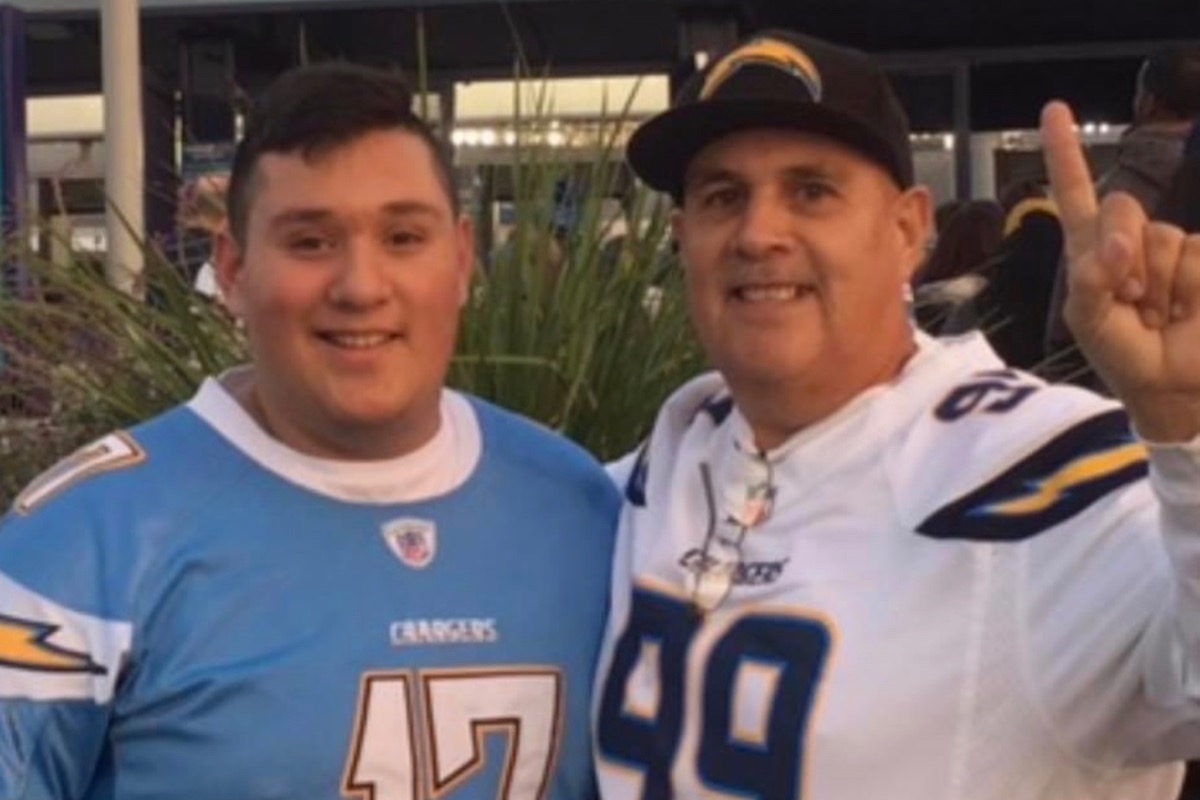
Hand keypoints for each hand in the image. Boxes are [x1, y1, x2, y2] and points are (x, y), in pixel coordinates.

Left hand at [1041, 100, 1199, 441]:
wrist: (1171, 386)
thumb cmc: (1122, 354)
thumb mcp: (1088, 321)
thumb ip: (1090, 279)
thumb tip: (1120, 244)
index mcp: (1089, 251)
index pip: (1075, 192)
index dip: (1065, 152)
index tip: (1055, 110)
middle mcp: (1129, 242)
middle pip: (1122, 207)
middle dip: (1121, 251)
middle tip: (1128, 300)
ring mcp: (1169, 249)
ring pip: (1162, 236)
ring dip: (1157, 284)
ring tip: (1156, 314)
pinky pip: (1193, 256)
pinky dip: (1185, 290)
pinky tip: (1182, 313)